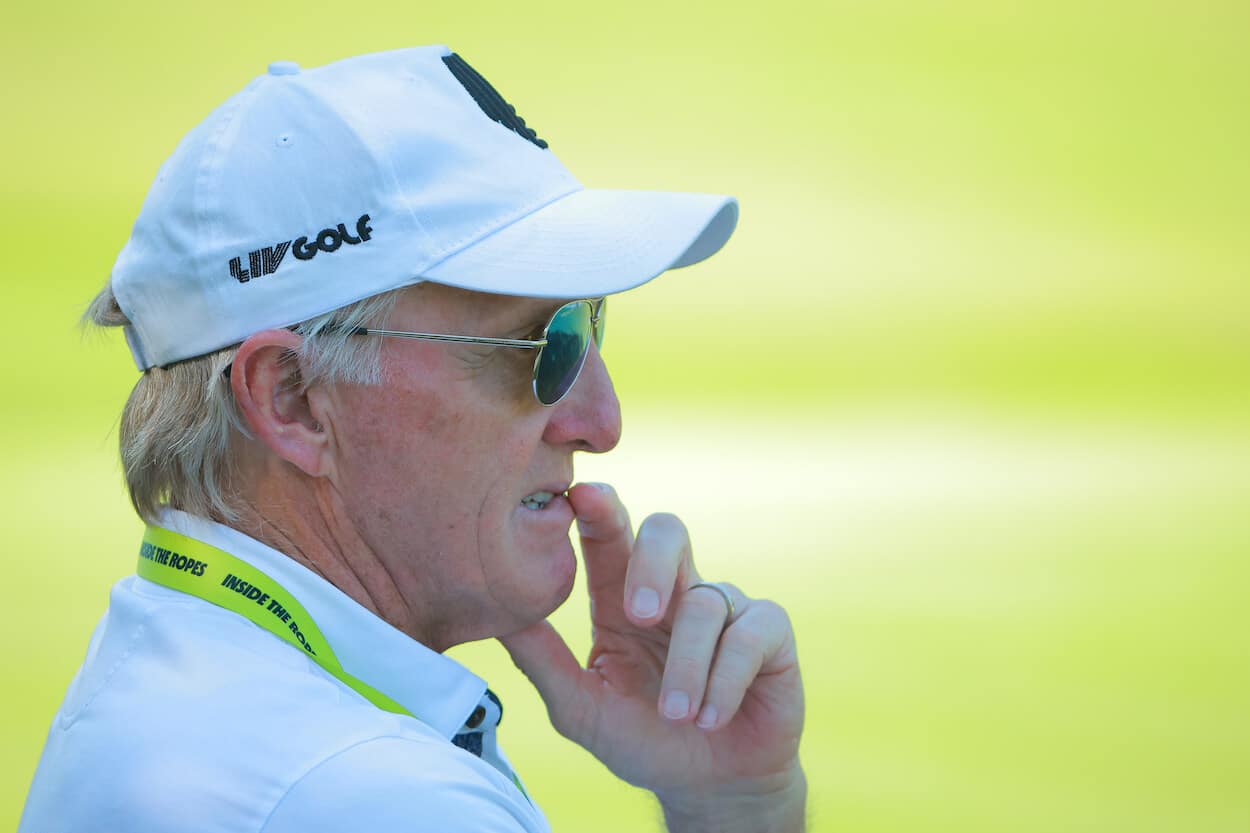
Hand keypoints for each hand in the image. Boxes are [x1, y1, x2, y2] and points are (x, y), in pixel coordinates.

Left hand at [499, 483, 805, 829]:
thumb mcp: (581, 708)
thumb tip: (498, 617)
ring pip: (705, 602)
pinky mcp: (768, 632)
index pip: (610, 538)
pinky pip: (749, 634)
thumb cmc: (640, 739)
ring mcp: (723, 607)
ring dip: (688, 667)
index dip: (599, 510)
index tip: (581, 496)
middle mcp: (673, 591)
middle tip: (636, 616)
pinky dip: (725, 680)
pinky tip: (709, 717)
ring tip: (676, 715)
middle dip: (650, 562)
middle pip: (667, 531)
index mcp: (621, 598)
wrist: (707, 786)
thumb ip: (543, 662)